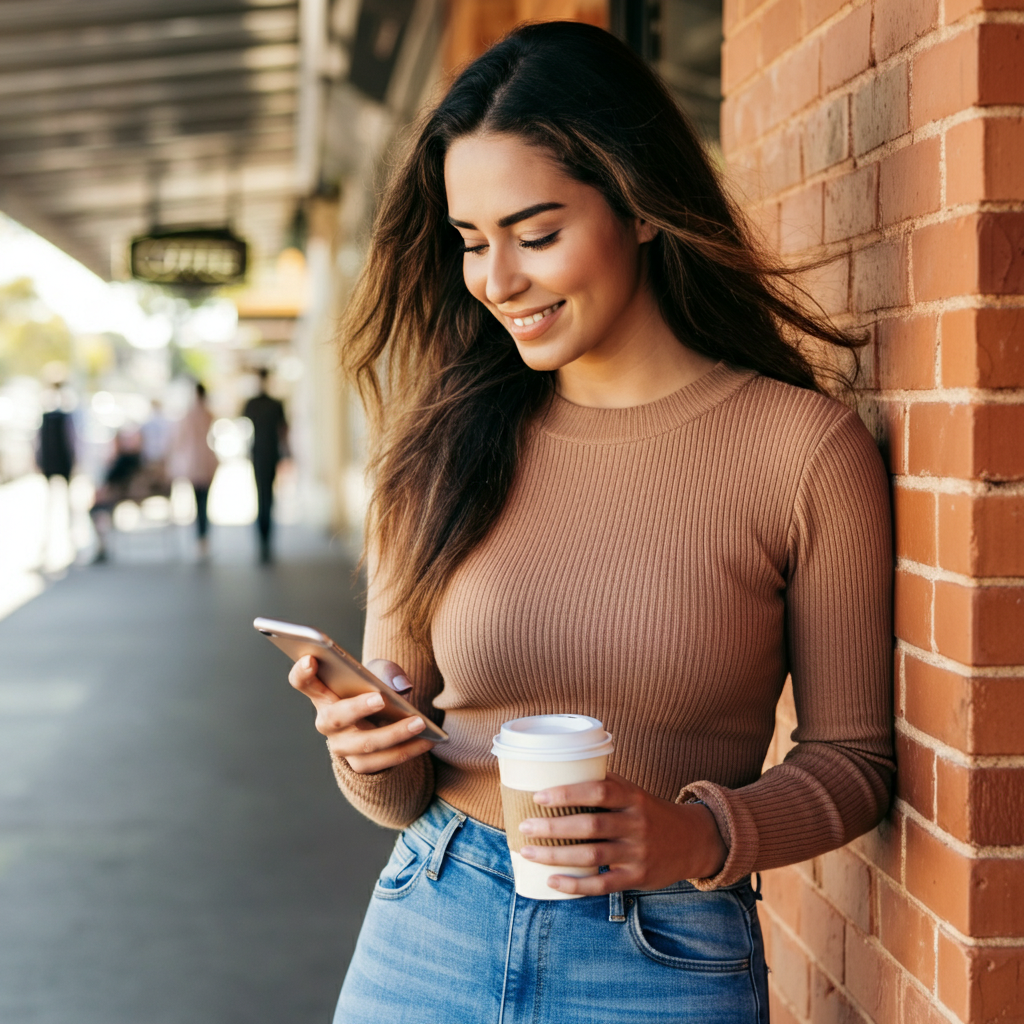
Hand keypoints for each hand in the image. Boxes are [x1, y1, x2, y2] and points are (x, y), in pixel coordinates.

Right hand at [288, 656, 435, 773]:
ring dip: (394, 734)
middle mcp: (327, 722)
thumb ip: (386, 671)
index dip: (302, 672)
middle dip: (357, 708)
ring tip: (420, 723)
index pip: (303, 682)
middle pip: (335, 717)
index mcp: (324, 693)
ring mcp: (341, 746)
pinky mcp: (360, 765)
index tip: (311, 659)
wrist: (378, 724)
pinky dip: (408, 750)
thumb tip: (401, 686)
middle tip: (380, 698)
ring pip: (365, 743)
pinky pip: (384, 761)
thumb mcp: (377, 673)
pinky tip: (428, 741)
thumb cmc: (371, 689)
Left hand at [518, 772, 726, 894]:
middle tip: (524, 827)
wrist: (692, 841)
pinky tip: (552, 880)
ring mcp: (637, 853)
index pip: (599, 791)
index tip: (539, 796)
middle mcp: (636, 824)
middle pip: (590, 825)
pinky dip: (575, 885)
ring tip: (528, 852)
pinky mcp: (637, 877)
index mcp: (634, 797)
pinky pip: (602, 884)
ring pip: (591, 856)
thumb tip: (560, 771)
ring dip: (556, 855)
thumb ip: (604, 783)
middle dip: (553, 827)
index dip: (568, 793)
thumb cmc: (651, 812)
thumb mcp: (634, 792)